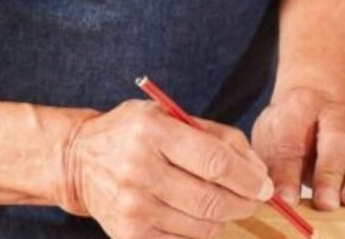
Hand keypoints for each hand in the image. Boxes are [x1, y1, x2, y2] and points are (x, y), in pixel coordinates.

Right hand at [59, 100, 273, 237]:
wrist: (79, 161)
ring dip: (226, 218)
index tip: (265, 185)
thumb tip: (256, 170)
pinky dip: (201, 231)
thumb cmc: (134, 134)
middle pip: (212, 200)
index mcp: (152, 131)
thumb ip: (216, 136)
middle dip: (246, 203)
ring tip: (229, 204)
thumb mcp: (169, 116)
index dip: (248, 178)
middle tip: (257, 199)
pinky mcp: (129, 233)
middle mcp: (139, 169)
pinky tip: (199, 214)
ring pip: (202, 226)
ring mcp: (133, 205)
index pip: (214, 162)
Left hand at [251, 86, 344, 210]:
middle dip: (331, 172)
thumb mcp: (269, 142)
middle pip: (337, 137)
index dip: (288, 171)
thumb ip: (274, 168)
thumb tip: (277, 199)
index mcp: (300, 107)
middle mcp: (335, 115)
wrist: (314, 105)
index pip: (292, 137)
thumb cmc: (288, 129)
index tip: (285, 199)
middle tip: (325, 203)